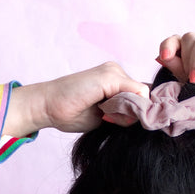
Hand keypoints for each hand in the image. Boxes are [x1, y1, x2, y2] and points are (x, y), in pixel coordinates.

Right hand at [3, 62, 149, 137]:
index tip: (119, 122)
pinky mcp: (109, 76)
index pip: (141, 96)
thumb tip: (147, 117)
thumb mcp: (105, 115)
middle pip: (144, 95)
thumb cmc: (71, 113)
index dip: (138, 112)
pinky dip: (125, 108)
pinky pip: (136, 94)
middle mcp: (116, 71)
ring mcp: (113, 71)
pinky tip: (105, 112)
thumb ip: (123, 113)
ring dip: (128, 111)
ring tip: (104, 115)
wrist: (47, 106)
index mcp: (115, 80)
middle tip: (108, 119)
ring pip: (141, 95)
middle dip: (133, 112)